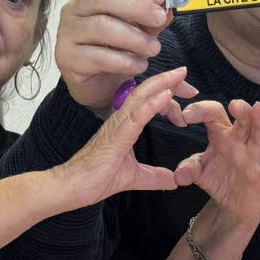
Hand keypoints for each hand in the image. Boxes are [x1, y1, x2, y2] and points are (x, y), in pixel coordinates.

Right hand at [50, 68, 188, 211]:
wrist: (73, 187)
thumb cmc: (95, 178)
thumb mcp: (134, 177)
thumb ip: (153, 176)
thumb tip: (172, 181)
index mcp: (125, 125)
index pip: (148, 101)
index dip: (166, 92)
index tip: (186, 90)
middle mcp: (121, 119)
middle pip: (146, 92)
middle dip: (167, 81)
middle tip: (185, 72)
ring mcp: (117, 125)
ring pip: (141, 96)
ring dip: (161, 83)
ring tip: (179, 73)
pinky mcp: (116, 135)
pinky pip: (136, 115)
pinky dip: (152, 103)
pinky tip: (166, 94)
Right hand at [55, 0, 196, 122]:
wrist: (99, 83)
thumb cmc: (118, 49)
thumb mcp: (141, 28)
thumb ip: (154, 16)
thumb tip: (171, 6)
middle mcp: (76, 7)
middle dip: (136, 6)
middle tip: (159, 19)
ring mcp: (68, 32)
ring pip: (100, 26)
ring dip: (134, 37)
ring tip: (154, 49)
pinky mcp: (68, 57)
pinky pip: (96, 56)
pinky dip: (123, 60)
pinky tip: (139, 65)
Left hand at [174, 100, 259, 228]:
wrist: (232, 205)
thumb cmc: (218, 178)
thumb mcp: (199, 171)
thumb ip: (188, 168)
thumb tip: (180, 175)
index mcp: (222, 135)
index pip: (214, 114)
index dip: (201, 110)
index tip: (185, 116)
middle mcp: (240, 143)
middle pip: (243, 120)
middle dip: (240, 109)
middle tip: (233, 104)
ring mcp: (253, 159)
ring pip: (259, 137)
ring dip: (259, 123)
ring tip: (258, 109)